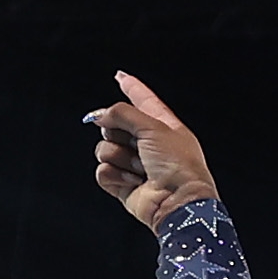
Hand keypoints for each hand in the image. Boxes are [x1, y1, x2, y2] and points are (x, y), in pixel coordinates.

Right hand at [87, 71, 218, 228]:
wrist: (178, 202)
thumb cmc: (177, 165)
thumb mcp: (153, 127)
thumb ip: (122, 113)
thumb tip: (99, 116)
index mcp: (164, 126)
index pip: (144, 100)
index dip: (132, 87)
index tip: (120, 76)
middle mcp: (148, 144)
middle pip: (114, 124)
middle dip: (117, 131)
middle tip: (136, 144)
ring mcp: (134, 164)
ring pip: (105, 148)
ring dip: (119, 157)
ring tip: (140, 169)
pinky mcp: (123, 184)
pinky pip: (103, 171)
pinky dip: (115, 175)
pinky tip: (133, 182)